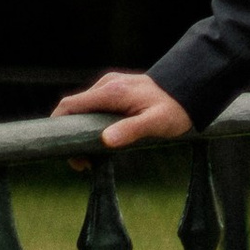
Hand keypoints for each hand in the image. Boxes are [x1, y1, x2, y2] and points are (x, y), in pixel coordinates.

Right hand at [55, 69, 192, 149]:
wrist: (190, 88)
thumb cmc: (174, 108)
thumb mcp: (156, 123)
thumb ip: (131, 130)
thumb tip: (106, 140)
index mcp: (111, 92)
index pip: (69, 105)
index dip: (59, 127)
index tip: (67, 153)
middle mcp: (106, 84)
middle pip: (74, 109)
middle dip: (71, 136)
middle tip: (84, 164)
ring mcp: (110, 85)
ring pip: (84, 109)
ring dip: (82, 132)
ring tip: (94, 158)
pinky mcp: (116, 89)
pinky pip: (95, 107)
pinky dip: (92, 124)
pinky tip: (103, 142)